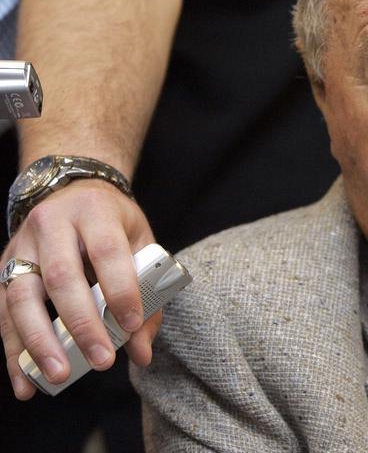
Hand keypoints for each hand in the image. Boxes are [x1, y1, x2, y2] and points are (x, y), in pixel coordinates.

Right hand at [0, 180, 160, 398]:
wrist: (72, 189)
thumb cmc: (113, 222)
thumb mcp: (140, 241)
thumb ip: (148, 292)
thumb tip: (143, 352)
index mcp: (94, 212)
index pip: (107, 252)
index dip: (120, 290)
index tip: (132, 325)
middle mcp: (52, 226)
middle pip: (61, 277)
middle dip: (81, 324)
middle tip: (101, 361)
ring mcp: (22, 247)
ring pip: (22, 297)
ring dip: (40, 342)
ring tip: (58, 376)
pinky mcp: (4, 268)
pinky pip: (3, 313)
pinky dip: (14, 351)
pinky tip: (24, 382)